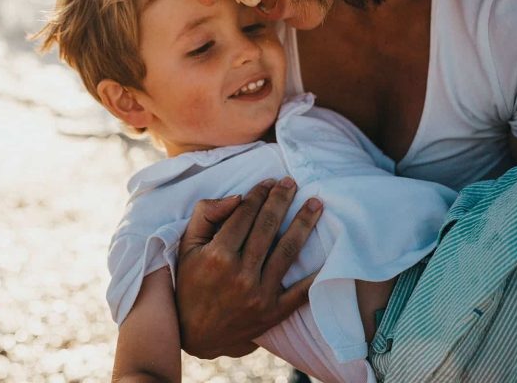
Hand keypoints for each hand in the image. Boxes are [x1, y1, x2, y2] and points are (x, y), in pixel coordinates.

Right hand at [176, 178, 322, 358]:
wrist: (195, 334)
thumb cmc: (190, 283)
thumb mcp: (187, 246)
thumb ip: (206, 215)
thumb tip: (237, 197)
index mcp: (218, 255)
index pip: (245, 215)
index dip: (258, 194)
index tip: (269, 181)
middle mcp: (240, 274)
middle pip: (268, 227)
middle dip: (281, 200)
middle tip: (292, 182)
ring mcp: (259, 295)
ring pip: (287, 251)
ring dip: (304, 224)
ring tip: (316, 204)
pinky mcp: (273, 313)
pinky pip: (301, 292)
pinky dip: (316, 274)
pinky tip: (328, 253)